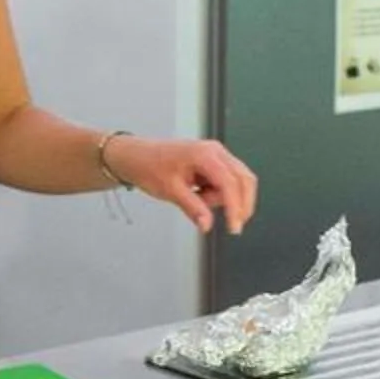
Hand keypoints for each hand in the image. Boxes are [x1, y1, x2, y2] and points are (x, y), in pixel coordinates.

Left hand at [106, 135, 258, 235]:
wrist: (136, 156)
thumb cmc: (149, 166)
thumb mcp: (170, 190)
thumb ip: (192, 208)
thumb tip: (207, 224)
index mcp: (204, 154)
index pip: (229, 183)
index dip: (235, 207)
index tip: (234, 227)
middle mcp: (215, 151)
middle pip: (243, 179)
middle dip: (240, 203)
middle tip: (232, 224)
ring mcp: (216, 155)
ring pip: (237, 181)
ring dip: (224, 198)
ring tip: (196, 198)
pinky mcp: (214, 161)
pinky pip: (228, 180)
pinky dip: (220, 193)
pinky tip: (200, 194)